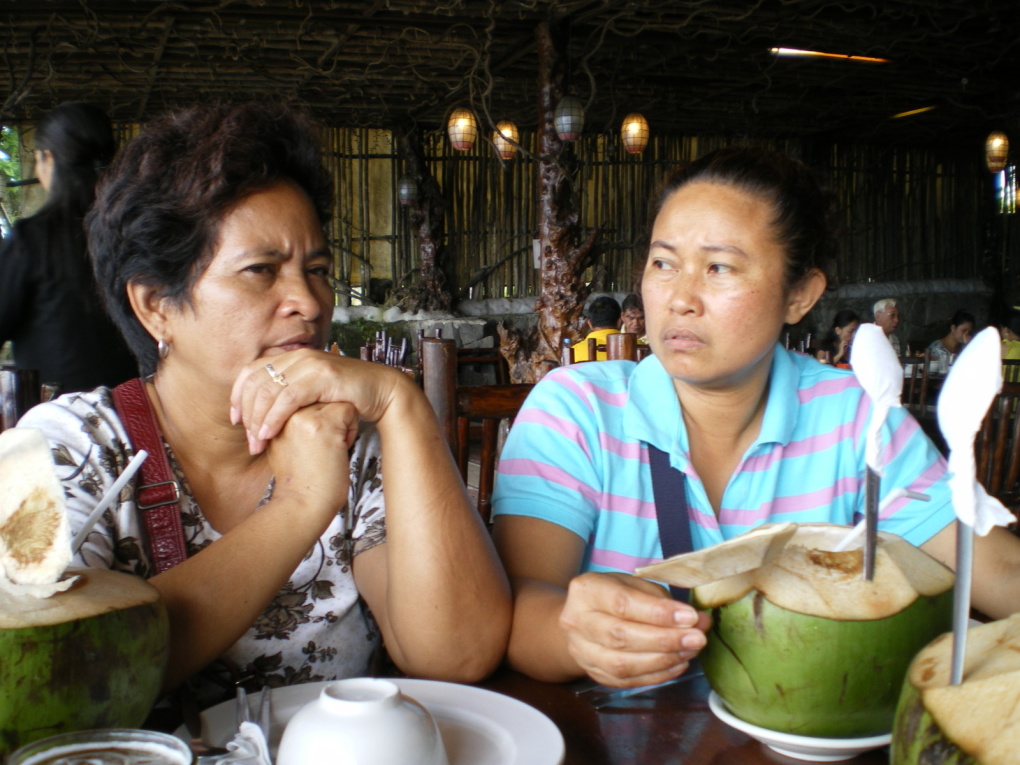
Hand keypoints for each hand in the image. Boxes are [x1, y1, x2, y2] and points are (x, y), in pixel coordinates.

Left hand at [230, 349, 406, 453]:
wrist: (382, 391)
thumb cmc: (348, 397)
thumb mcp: (313, 394)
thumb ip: (290, 396)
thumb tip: (263, 411)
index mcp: (291, 357)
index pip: (251, 372)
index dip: (238, 396)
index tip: (235, 420)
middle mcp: (298, 356)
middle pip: (256, 382)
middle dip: (247, 413)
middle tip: (248, 440)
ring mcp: (310, 363)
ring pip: (270, 390)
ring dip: (258, 419)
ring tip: (257, 442)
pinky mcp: (323, 375)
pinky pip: (289, 397)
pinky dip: (275, 417)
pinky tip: (270, 434)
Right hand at [266, 401, 356, 523]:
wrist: (302, 505)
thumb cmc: (299, 479)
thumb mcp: (281, 445)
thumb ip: (286, 420)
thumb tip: (305, 402)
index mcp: (272, 414)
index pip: (304, 395)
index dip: (316, 416)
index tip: (312, 444)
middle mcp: (285, 411)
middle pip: (320, 394)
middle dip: (328, 415)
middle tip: (321, 447)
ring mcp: (303, 415)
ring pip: (335, 399)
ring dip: (339, 422)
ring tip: (328, 448)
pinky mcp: (323, 423)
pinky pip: (348, 410)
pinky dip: (351, 430)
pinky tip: (339, 449)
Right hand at [559, 572, 709, 687]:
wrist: (581, 618)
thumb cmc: (614, 595)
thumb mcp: (633, 583)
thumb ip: (661, 599)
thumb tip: (697, 620)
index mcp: (586, 590)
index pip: (623, 603)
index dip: (658, 613)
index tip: (690, 617)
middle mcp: (576, 621)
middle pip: (621, 636)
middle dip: (665, 640)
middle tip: (697, 638)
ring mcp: (582, 651)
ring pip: (622, 664)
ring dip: (663, 660)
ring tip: (690, 651)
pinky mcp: (593, 673)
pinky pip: (627, 681)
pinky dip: (657, 675)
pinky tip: (678, 664)